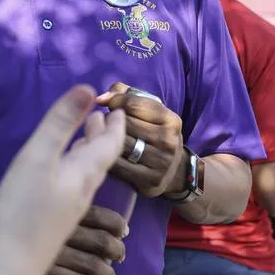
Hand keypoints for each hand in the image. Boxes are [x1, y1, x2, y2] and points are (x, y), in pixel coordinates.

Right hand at [0, 85, 125, 274]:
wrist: (9, 263)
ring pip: (88, 169)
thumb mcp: (39, 156)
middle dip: (103, 132)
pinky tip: (62, 165)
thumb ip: (62, 122)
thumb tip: (88, 88)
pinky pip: (74, 181)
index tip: (119, 104)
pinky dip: (75, 162)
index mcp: (85, 172)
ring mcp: (70, 205)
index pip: (111, 143)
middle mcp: (84, 189)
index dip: (117, 122)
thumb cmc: (22, 208)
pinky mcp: (55, 216)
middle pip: (101, 156)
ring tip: (86, 130)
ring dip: (89, 146)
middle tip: (104, 112)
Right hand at [48, 206, 126, 274]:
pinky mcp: (48, 270)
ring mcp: (52, 254)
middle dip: (117, 250)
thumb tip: (104, 211)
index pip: (98, 215)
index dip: (117, 224)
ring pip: (95, 265)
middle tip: (119, 256)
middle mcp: (57, 230)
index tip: (123, 232)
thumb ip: (70, 209)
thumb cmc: (26, 228)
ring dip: (107, 272)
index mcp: (60, 209)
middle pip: (102, 241)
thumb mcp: (45, 210)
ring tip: (108, 272)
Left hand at [95, 82, 185, 197]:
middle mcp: (168, 140)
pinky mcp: (150, 181)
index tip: (103, 103)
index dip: (114, 102)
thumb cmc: (153, 132)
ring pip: (120, 145)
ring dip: (105, 140)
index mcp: (170, 120)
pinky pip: (119, 166)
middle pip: (125, 124)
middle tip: (104, 123)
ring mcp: (161, 162)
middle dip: (110, 121)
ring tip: (102, 137)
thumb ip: (124, 94)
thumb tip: (101, 98)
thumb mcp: (149, 110)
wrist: (173, 172)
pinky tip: (104, 155)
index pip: (133, 104)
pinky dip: (107, 158)